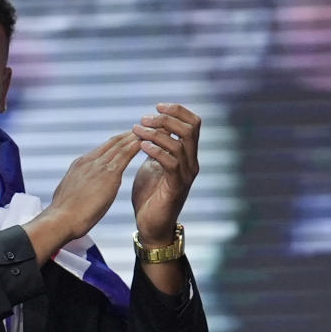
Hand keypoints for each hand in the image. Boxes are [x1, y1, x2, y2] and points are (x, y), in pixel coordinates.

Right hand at [24, 131, 141, 264]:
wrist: (60, 219)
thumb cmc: (63, 215)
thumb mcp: (68, 195)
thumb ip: (76, 188)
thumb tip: (77, 191)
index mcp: (80, 165)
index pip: (103, 149)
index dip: (117, 142)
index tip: (129, 138)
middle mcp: (89, 160)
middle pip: (114, 142)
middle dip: (130, 135)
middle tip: (147, 128)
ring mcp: (98, 165)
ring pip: (122, 144)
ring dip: (138, 136)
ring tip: (154, 130)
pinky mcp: (108, 173)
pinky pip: (127, 153)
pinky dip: (139, 145)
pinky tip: (152, 141)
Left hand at [130, 103, 200, 244]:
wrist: (150, 225)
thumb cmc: (149, 195)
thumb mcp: (152, 164)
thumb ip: (155, 146)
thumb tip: (149, 126)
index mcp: (186, 154)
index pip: (193, 123)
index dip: (177, 110)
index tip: (157, 106)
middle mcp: (191, 162)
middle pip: (190, 128)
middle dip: (166, 119)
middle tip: (143, 119)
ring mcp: (185, 174)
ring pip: (180, 143)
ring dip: (156, 133)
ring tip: (137, 130)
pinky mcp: (176, 187)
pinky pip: (171, 163)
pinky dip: (156, 151)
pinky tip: (141, 146)